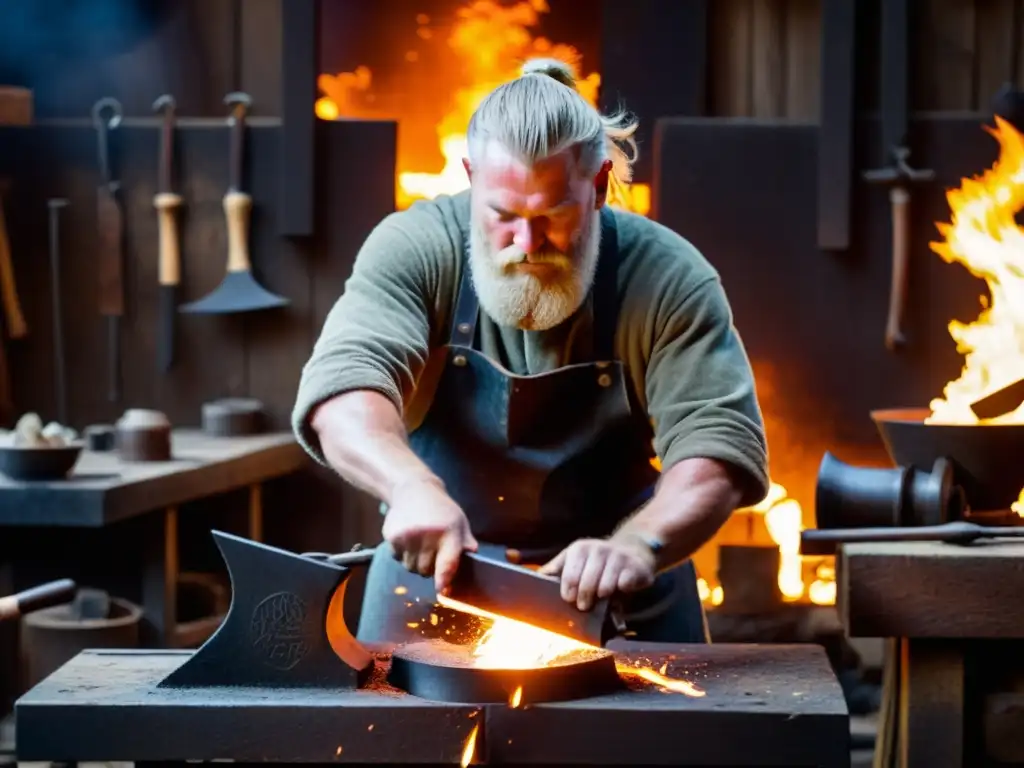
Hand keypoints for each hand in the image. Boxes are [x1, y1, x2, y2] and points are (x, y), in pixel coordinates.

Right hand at [381, 477, 477, 592]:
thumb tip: (473, 555)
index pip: (447, 563)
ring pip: (410, 567)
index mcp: (448, 533)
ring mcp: (407, 537)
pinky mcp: (392, 536)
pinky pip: (397, 558)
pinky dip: (402, 554)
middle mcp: (427, 536)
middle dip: (429, 568)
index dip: (444, 579)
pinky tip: (408, 540)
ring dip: (415, 563)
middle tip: (432, 554)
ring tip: (420, 546)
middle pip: (425, 570)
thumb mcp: (459, 521)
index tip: (442, 590)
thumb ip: (466, 541)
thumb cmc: (441, 508)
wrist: (413, 489)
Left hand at [539, 535, 655, 610]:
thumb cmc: (597, 562)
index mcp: (580, 549)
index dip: (568, 590)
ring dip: (602, 595)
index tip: (569, 599)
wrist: (632, 550)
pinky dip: (622, 590)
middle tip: (584, 606)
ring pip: (605, 585)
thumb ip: (557, 568)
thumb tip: (537, 577)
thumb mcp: (575, 559)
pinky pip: (625, 583)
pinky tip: (621, 590)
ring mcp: (618, 557)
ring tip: (602, 598)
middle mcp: (599, 549)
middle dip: (584, 598)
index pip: (570, 574)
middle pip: (587, 582)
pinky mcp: (635, 566)